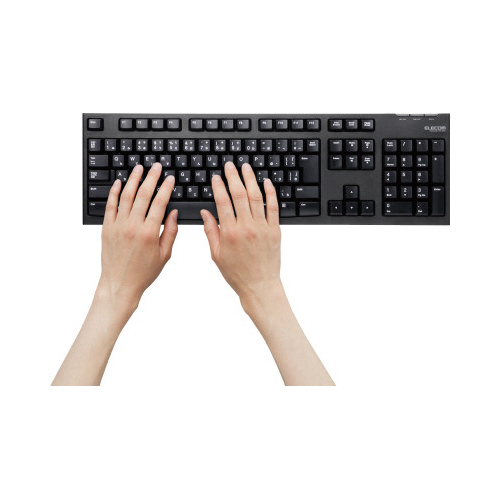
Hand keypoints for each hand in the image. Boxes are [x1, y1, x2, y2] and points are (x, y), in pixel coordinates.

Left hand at [98, 162, 177, 308]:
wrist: (120, 284)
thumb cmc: (143, 273)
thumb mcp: (164, 255)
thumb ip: (170, 232)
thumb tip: (173, 213)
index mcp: (149, 233)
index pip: (159, 203)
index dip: (166, 188)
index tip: (169, 179)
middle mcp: (132, 226)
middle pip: (143, 195)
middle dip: (151, 177)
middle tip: (156, 166)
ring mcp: (118, 226)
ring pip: (126, 196)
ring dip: (133, 180)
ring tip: (139, 168)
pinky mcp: (106, 228)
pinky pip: (110, 206)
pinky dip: (114, 192)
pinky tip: (119, 182)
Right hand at [201, 162, 281, 309]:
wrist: (259, 286)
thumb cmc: (237, 274)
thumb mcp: (216, 254)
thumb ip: (211, 232)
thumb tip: (205, 213)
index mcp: (230, 232)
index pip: (222, 201)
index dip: (218, 186)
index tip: (216, 177)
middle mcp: (246, 227)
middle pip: (239, 194)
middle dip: (233, 176)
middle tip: (230, 165)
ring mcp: (262, 227)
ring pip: (256, 197)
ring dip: (250, 179)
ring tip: (246, 168)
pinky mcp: (275, 230)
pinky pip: (274, 207)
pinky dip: (270, 193)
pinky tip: (266, 182)